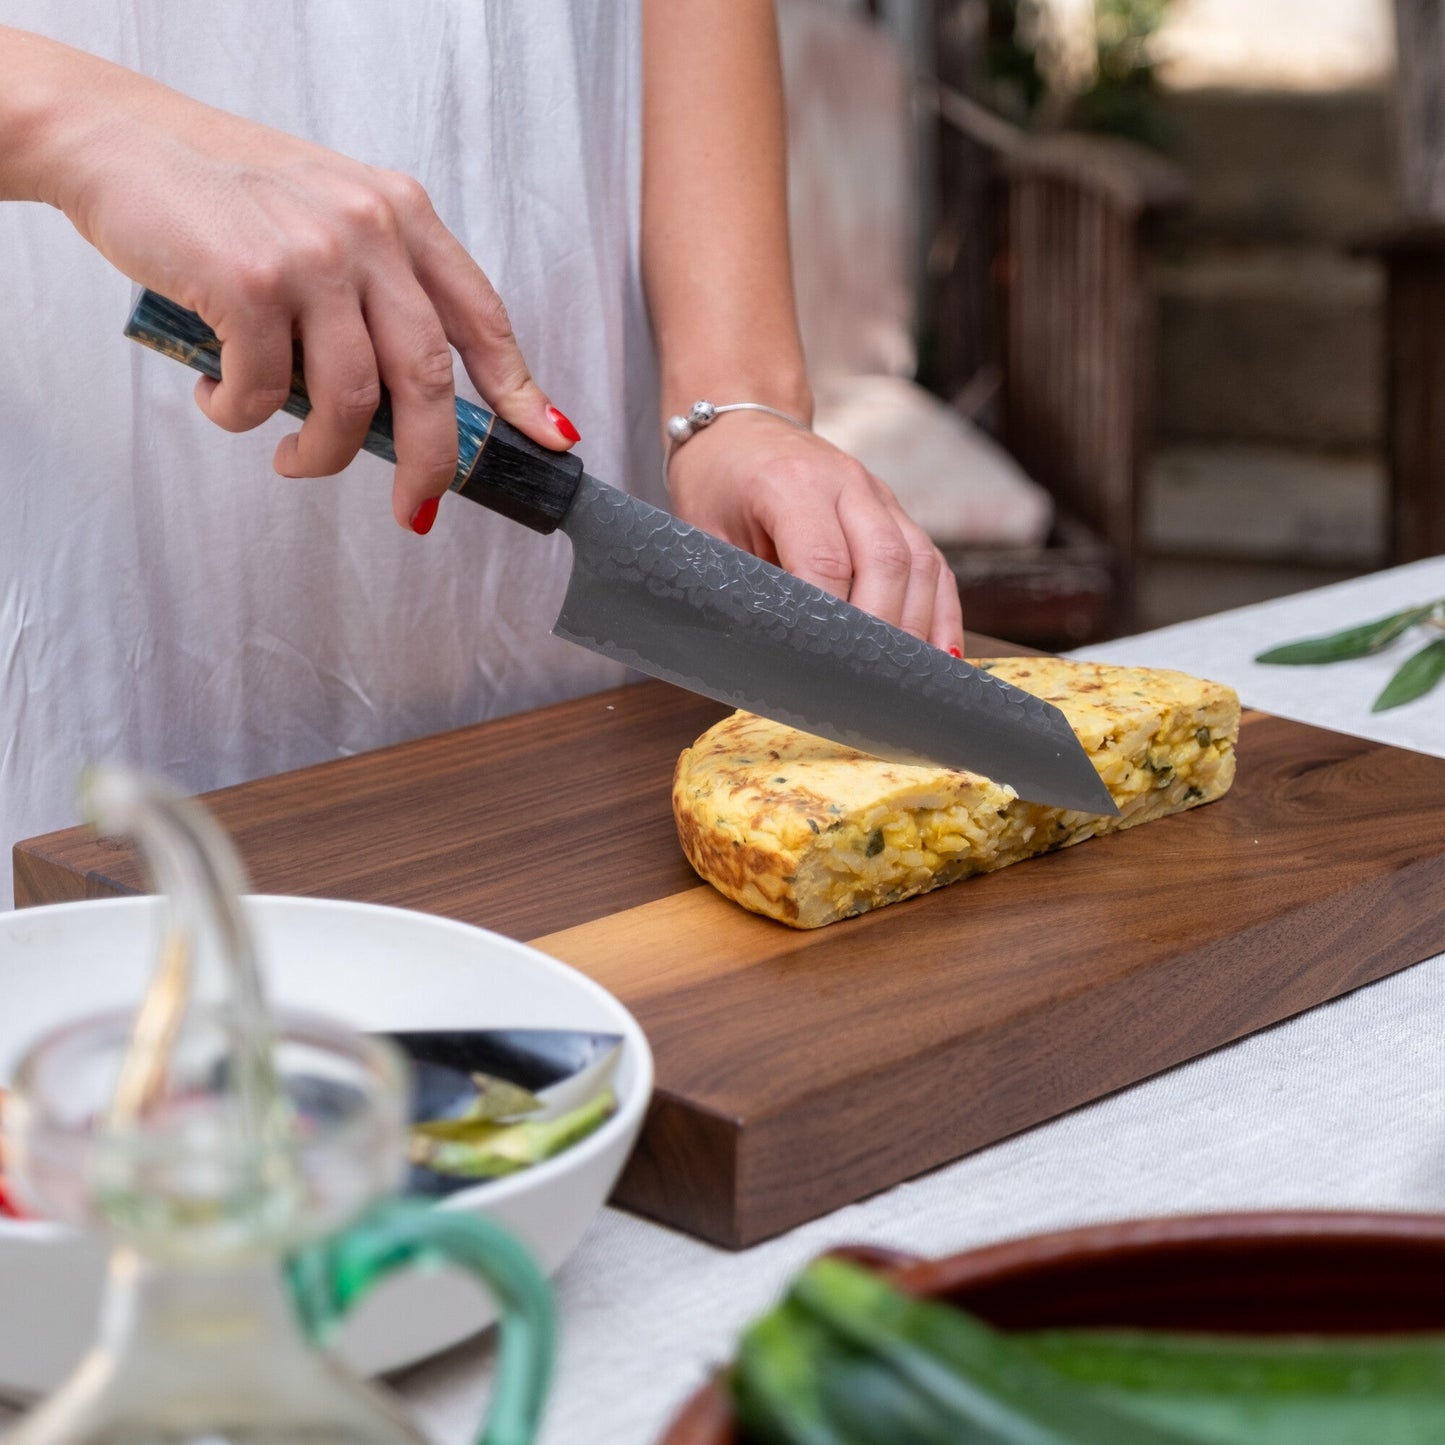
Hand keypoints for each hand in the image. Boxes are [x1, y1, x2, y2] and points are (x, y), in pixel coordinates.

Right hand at [10, 31, 577, 530]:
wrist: (120, 139)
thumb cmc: (228, 195)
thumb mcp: (329, 218)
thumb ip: (377, 289)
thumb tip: (410, 403)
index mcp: (402, 215)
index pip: (481, 317)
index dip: (519, 388)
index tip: (550, 438)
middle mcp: (370, 229)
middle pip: (429, 378)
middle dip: (431, 461)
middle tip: (416, 507)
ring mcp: (313, 254)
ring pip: (350, 401)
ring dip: (321, 453)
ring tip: (291, 458)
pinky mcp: (249, 282)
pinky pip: (262, 393)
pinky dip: (239, 416)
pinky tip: (220, 397)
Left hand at [666, 413, 964, 653]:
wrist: (742, 429)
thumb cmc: (716, 485)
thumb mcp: (706, 535)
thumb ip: (738, 587)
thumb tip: (762, 659)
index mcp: (789, 483)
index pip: (825, 559)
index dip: (830, 619)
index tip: (823, 669)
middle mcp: (846, 483)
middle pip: (887, 560)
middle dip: (882, 630)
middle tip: (868, 687)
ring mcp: (879, 496)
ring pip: (920, 562)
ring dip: (916, 626)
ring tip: (906, 682)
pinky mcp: (897, 514)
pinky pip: (932, 565)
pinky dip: (939, 613)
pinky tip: (937, 657)